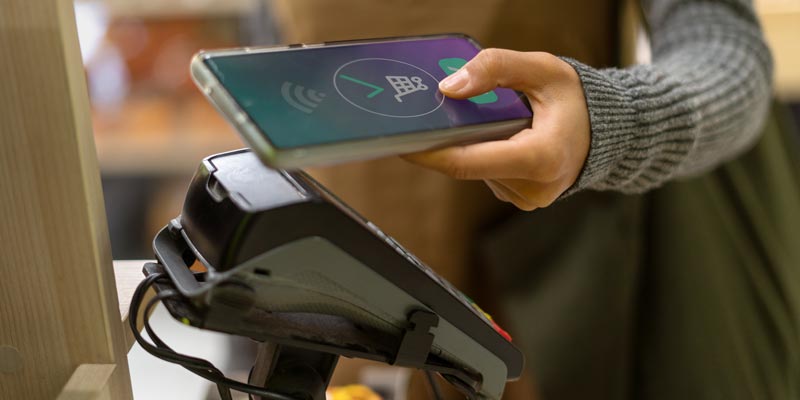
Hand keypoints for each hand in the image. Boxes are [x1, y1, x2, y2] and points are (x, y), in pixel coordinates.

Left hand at [403, 49, 590, 210]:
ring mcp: (527, 199)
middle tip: (436, 114)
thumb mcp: (541, 69)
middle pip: (468, 165)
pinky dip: (485, 154)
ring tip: (490, 120)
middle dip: (450, 139)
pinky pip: (488, 175)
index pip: (466, 162)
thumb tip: (448, 87)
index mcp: (540, 159)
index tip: (401, 141)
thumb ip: (495, 69)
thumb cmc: (577, 99)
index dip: (428, 153)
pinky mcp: (522, 199)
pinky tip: (500, 137)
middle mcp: (533, 188)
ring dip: (471, 145)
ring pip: (476, 170)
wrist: (606, 131)